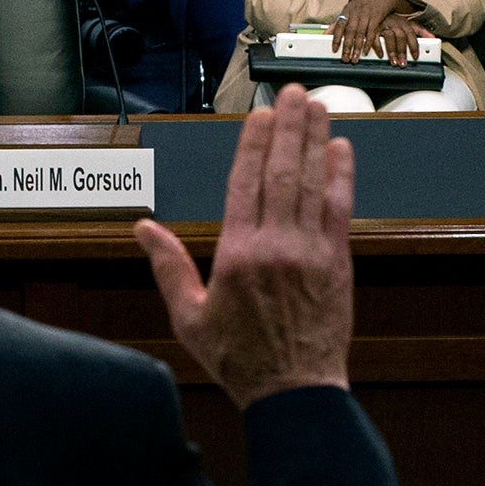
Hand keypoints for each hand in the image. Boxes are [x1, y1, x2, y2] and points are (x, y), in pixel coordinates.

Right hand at [134, 84, 353, 410]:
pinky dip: (341, 177)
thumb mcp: (189, 317)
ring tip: (316, 105)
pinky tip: (341, 150)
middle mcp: (276, 246)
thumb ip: (168, 267)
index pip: (245, 184)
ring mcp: (311, 253)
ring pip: (313, 184)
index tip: (259, 115)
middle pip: (283, 173)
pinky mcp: (337, 264)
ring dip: (315, 140)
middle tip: (291, 92)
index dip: (254, 144)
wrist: (295, 393)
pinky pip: (340, 211)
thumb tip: (143, 229)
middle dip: (288, 128)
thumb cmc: (238, 359)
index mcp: (237, 254)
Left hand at [332, 0, 415, 63]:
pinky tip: (366, 51)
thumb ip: (337, 22)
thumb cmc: (362, 5)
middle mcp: (355, 14)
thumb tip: (326, 34)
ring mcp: (366, 15)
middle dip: (347, 47)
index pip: (339, 26)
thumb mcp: (348, 10)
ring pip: (360, 33)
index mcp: (346, 12)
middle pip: (350, 32)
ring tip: (355, 58)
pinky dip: (369, 42)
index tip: (334, 50)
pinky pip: (372, 32)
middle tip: (345, 59)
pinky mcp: (376, 18)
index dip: (336, 38)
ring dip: (357, 47)